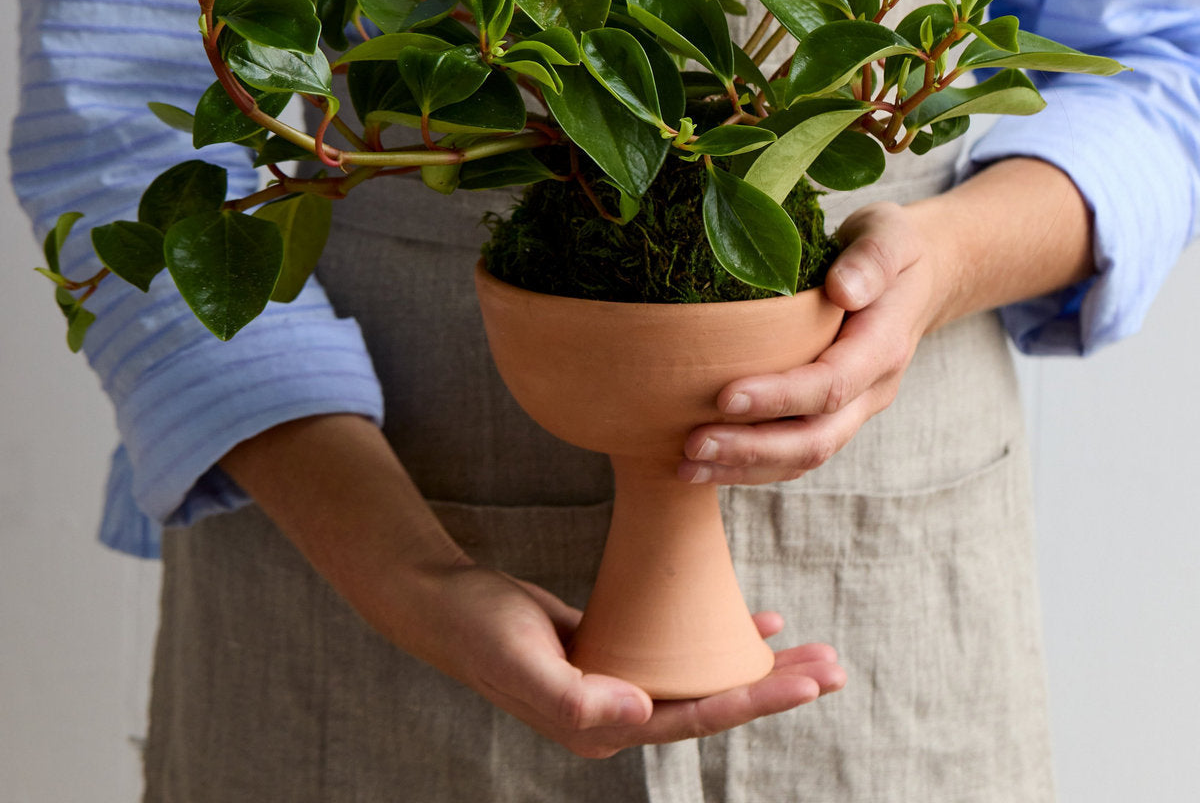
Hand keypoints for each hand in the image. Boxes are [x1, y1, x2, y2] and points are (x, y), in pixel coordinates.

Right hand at [404, 561, 845, 758]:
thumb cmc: (480, 632)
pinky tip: (752, 620)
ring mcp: (619, 684)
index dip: (752, 699)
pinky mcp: (615, 651)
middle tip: (832, 666)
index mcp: (603, 728)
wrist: (445, 604)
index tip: (805, 681)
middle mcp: (619, 714)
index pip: (694, 719)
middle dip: (774, 685)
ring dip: (756, 663)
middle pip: (712, 701)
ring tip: (809, 649)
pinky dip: (716, 633)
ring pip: (703, 674)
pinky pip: (679, 647)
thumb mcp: (521, 662)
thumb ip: (577, 699)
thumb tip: (643, 715)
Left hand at [679, 200, 942, 486]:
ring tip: (686, 466)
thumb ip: (871, 259)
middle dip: (752, 449)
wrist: (921, 276)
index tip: (725, 396)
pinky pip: (794, 453)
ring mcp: (854, 409)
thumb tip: (842, 290)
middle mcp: (871, 389)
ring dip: (744, 466)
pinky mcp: (832, 414)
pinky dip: (751, 464)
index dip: (779, 397)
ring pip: (803, 457)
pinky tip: (705, 464)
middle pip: (815, 439)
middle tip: (692, 445)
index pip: (831, 385)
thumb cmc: (894, 248)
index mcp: (883, 346)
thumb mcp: (890, 235)